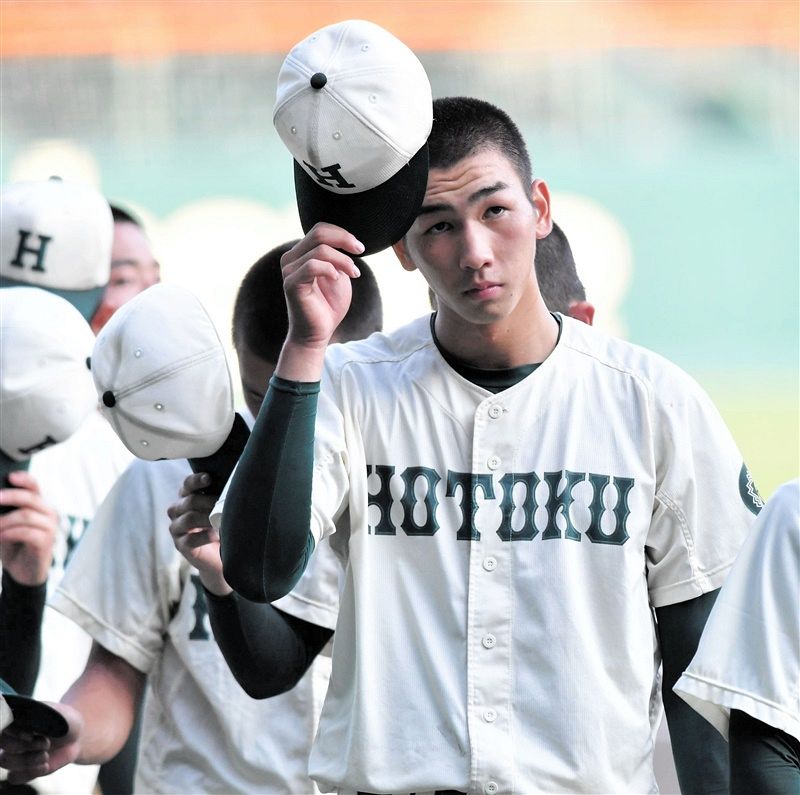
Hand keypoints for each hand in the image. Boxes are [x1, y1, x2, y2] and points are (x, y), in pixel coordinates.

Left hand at [0, 471, 57, 585]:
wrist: (22, 572)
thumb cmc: (13, 544)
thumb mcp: (7, 525)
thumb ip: (4, 512)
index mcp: (39, 505)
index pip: (35, 486)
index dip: (24, 479)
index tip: (10, 477)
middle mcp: (48, 513)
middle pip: (31, 498)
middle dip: (9, 497)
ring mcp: (50, 527)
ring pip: (26, 516)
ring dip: (4, 521)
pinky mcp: (46, 542)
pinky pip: (27, 532)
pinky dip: (9, 533)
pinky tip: (0, 536)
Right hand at [0, 702, 81, 783]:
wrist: (76, 737)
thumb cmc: (65, 721)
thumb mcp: (58, 714)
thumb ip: (41, 715)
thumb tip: (26, 718)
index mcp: (19, 720)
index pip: (5, 727)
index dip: (14, 733)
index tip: (31, 735)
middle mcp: (12, 737)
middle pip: (4, 745)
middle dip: (24, 746)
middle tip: (46, 743)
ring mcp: (16, 754)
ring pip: (6, 762)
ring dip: (27, 761)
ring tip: (46, 755)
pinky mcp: (22, 770)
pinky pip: (14, 777)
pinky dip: (29, 773)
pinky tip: (45, 766)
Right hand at [167, 472, 230, 595]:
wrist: (220, 556)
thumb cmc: (222, 525)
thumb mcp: (222, 508)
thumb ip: (223, 496)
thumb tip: (238, 484)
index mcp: (187, 497)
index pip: (187, 485)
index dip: (196, 480)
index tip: (209, 478)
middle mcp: (178, 510)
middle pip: (189, 501)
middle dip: (207, 502)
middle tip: (222, 504)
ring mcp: (177, 528)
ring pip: (188, 519)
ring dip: (206, 519)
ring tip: (220, 521)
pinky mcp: (180, 545)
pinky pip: (189, 539)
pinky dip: (204, 536)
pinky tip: (215, 535)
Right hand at [277, 223, 362, 380]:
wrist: (318, 334)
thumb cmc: (329, 307)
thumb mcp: (339, 275)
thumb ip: (338, 257)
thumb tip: (346, 241)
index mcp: (301, 254)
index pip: (320, 230)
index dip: (342, 234)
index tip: (360, 248)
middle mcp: (291, 259)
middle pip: (319, 233)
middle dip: (344, 240)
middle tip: (360, 252)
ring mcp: (289, 271)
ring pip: (320, 250)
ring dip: (343, 261)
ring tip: (354, 274)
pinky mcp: (291, 284)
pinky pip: (312, 266)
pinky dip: (330, 270)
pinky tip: (338, 279)